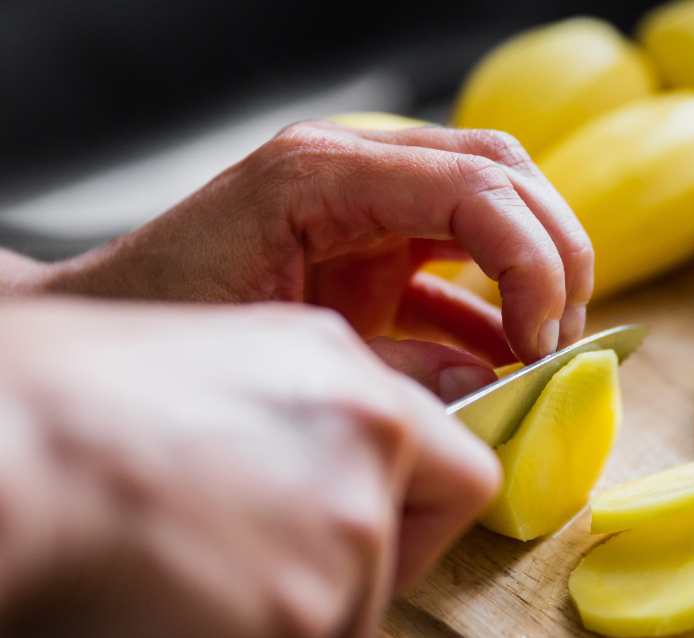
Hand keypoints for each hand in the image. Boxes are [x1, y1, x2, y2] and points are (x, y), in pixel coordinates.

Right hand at [0, 300, 498, 637]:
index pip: (455, 475)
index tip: (382, 544)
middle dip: (327, 597)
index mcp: (349, 382)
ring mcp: (343, 546)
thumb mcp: (211, 363)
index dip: (415, 522)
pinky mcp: (293, 629)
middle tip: (244, 589)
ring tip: (151, 608)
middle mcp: (368, 459)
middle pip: (394, 574)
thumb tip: (294, 477)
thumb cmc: (57, 402)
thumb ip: (291, 421)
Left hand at [46, 121, 594, 367]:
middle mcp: (356, 170)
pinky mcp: (370, 250)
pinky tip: (505, 358)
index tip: (540, 341)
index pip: (474, 184)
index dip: (530, 261)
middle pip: (504, 172)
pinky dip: (494, 307)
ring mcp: (367, 205)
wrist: (105, 325)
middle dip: (555, 252)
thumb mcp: (280, 353)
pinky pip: (458, 262)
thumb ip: (390, 366)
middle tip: (563, 335)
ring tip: (548, 344)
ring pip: (496, 203)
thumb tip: (489, 386)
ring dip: (539, 270)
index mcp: (324, 173)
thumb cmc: (164, 328)